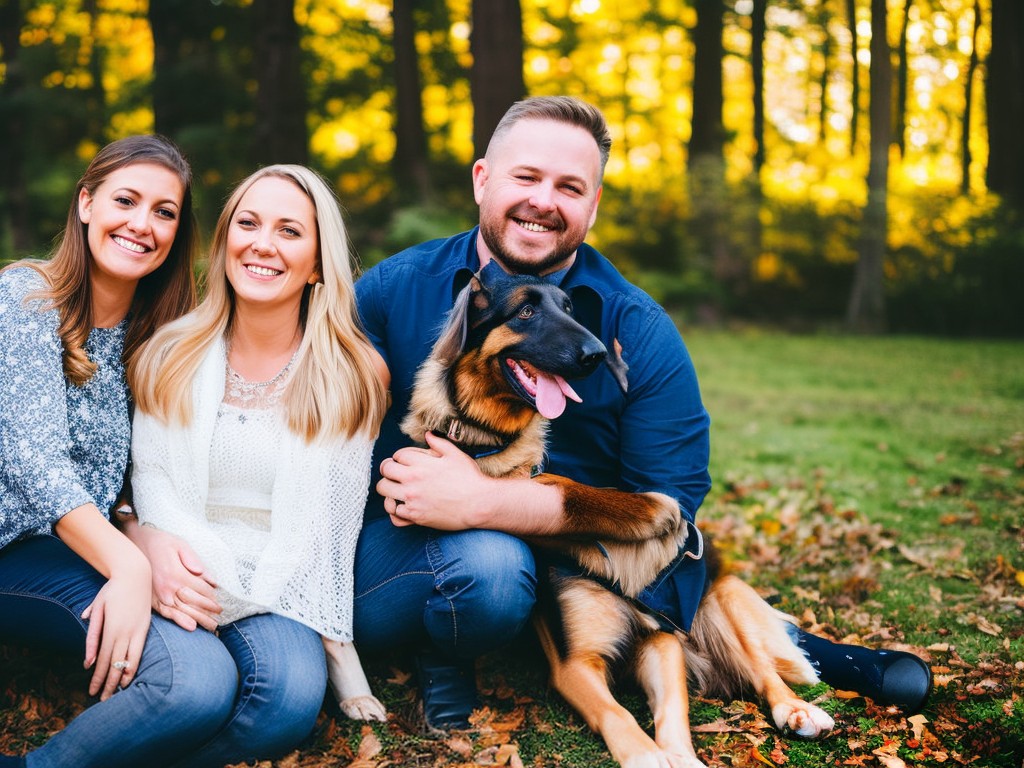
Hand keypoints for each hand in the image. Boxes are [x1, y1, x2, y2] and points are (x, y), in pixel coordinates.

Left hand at [81, 558, 150, 700]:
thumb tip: (87, 662)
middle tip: (103, 700)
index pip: (103, 661)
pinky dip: (134, 666)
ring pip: (131, 661)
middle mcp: (127, 632)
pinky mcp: (146, 627)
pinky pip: (140, 651)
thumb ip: (92, 637)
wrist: (135, 574)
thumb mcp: (97, 610)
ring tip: (117, 692)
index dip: (97, 678)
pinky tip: (130, 675)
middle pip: (116, 665)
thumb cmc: (112, 590)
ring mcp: (139, 630)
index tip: (92, 692)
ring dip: (123, 678)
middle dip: (109, 684)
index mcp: (112, 629)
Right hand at [133, 525, 220, 630]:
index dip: (213, 598)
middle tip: (220, 618)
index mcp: (177, 573)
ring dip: (199, 619)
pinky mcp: (151, 600)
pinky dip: (180, 621)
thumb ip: (194, 561)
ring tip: (211, 627)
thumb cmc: (159, 542)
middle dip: (209, 611)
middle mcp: (168, 587)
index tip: (220, 604)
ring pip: (183, 611)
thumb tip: (211, 579)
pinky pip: (167, 614)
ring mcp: (159, 596)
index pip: (202, 590)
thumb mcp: (179, 544)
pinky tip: (191, 627)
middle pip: (194, 603)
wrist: (132, 545)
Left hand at [377, 431, 493, 529]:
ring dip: (388, 488)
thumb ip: (439, 443)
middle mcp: (412, 481)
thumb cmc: (470, 478)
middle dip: (389, 469)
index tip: (406, 462)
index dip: (401, 457)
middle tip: (396, 473)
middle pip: (385, 471)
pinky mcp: (415, 517)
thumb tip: (428, 435)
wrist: (478, 504)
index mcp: (421, 464)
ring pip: (384, 491)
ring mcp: (412, 500)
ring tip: (396, 489)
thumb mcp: (456, 455)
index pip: (397, 455)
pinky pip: (393, 514)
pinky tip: (403, 506)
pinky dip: (396, 510)